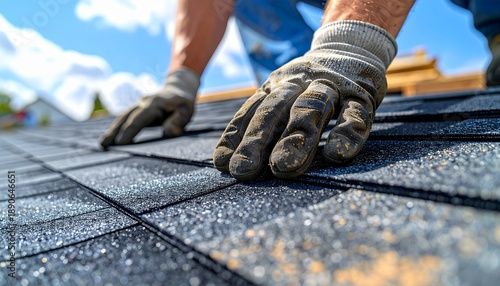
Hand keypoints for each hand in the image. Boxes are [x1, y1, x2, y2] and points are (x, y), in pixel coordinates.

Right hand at [100, 67, 199, 146]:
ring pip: (122, 117)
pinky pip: (124, 118)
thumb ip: (179, 121)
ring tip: (102, 144)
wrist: (178, 88)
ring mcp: (138, 104)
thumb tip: (167, 133)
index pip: (139, 119)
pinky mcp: (136, 108)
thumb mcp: (187, 111)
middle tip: (105, 146)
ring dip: (112, 130)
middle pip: (126, 118)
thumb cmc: (184, 103)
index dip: (130, 131)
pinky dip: (116, 127)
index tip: (121, 143)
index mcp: (155, 104)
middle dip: (115, 132)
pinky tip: (109, 138)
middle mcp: (143, 102)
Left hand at [213, 21, 396, 180]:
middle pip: (275, 110)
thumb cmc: (310, 87)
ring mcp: (331, 85)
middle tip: (244, 170)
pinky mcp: (361, 93)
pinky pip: (355, 113)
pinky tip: (336, 155)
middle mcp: (300, 82)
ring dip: (296, 139)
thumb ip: (263, 121)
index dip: (236, 136)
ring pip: (312, 109)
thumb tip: (228, 161)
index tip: (223, 164)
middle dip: (257, 141)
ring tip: (283, 168)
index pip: (252, 110)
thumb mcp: (283, 95)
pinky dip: (347, 133)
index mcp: (276, 85)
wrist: (351, 47)